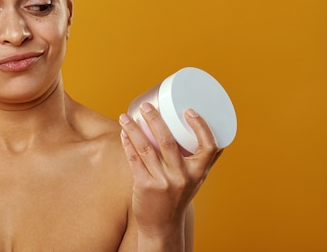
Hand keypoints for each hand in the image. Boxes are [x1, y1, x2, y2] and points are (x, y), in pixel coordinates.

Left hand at [119, 103, 221, 237]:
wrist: (163, 227)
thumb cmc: (178, 197)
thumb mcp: (195, 180)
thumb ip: (200, 159)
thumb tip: (205, 129)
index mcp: (198, 173)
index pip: (209, 147)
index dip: (201, 126)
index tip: (189, 110)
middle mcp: (182, 177)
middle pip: (168, 141)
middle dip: (154, 119)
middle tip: (146, 106)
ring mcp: (163, 182)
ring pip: (146, 148)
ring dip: (133, 129)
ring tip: (125, 116)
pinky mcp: (145, 187)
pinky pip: (134, 159)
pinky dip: (127, 143)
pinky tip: (123, 134)